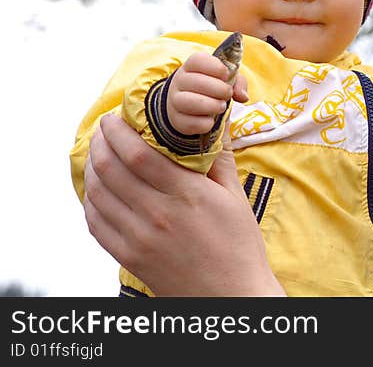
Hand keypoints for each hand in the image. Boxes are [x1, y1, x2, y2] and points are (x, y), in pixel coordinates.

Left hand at [82, 113, 283, 295]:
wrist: (230, 296)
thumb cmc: (238, 246)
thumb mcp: (236, 198)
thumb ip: (219, 159)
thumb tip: (215, 125)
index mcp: (187, 195)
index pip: (138, 155)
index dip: (118, 133)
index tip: (114, 118)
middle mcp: (158, 215)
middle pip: (111, 171)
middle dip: (100, 144)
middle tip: (103, 130)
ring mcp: (140, 239)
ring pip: (98, 196)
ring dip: (92, 170)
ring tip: (97, 155)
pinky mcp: (130, 258)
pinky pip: (96, 225)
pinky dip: (91, 202)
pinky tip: (97, 191)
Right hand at [167, 52, 248, 134]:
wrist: (193, 108)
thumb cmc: (213, 89)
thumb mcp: (227, 80)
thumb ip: (238, 83)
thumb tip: (243, 96)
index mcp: (191, 66)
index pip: (197, 60)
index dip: (215, 66)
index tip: (226, 75)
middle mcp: (179, 81)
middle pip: (196, 81)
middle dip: (219, 89)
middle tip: (228, 94)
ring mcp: (175, 101)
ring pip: (187, 102)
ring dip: (211, 105)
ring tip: (221, 106)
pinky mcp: (177, 120)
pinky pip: (190, 122)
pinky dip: (205, 123)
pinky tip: (211, 119)